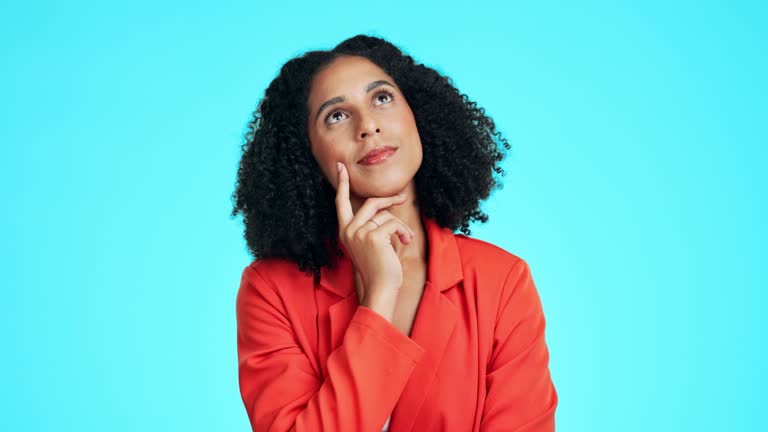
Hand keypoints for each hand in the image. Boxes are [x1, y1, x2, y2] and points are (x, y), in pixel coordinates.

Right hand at [335, 162, 415, 304]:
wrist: (380, 288)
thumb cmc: (378, 268)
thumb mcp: (370, 243)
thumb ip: (371, 225)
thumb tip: (384, 207)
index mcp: (345, 231)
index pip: (341, 202)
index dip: (342, 184)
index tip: (341, 167)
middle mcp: (349, 230)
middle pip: (371, 202)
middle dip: (389, 199)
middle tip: (402, 198)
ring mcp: (360, 232)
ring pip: (387, 215)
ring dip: (401, 226)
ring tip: (406, 238)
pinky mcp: (374, 236)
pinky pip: (394, 223)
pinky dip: (403, 231)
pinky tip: (406, 241)